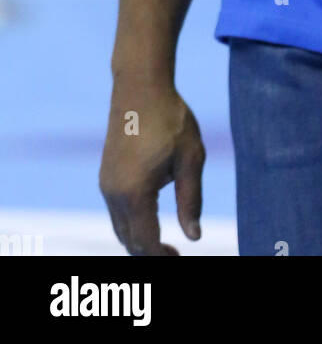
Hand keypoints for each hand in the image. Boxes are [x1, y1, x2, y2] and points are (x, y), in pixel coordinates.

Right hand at [99, 81, 205, 255]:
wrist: (140, 86)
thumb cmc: (171, 119)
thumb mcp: (191, 158)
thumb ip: (191, 200)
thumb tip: (193, 237)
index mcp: (135, 192)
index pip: (146, 241)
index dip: (162, 256)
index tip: (180, 258)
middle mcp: (114, 193)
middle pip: (129, 240)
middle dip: (150, 252)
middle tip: (175, 254)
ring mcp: (106, 183)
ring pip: (120, 227)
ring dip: (139, 238)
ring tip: (165, 242)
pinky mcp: (106, 174)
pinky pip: (116, 211)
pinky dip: (131, 222)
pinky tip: (151, 216)